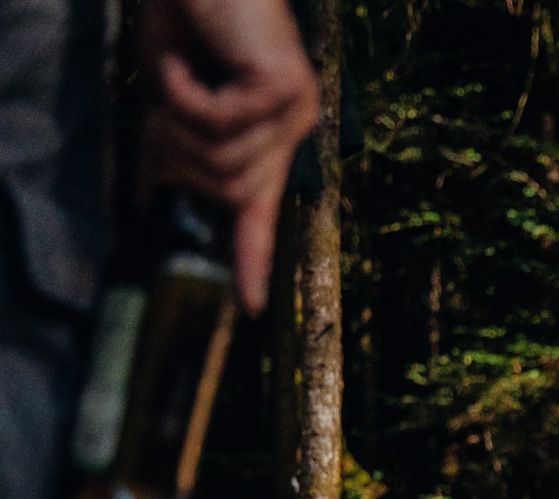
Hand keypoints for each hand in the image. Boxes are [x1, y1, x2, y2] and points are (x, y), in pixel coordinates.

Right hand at [139, 0, 319, 314]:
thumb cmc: (184, 21)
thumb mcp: (173, 96)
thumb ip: (176, 144)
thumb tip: (159, 194)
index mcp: (271, 133)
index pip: (263, 207)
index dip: (252, 256)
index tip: (251, 306)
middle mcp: (293, 124)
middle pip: (231, 189)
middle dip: (179, 155)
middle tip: (163, 107)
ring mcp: (296, 108)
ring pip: (224, 161)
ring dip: (178, 121)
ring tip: (177, 76)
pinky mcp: (286, 88)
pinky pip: (219, 123)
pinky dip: (182, 92)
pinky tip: (185, 59)